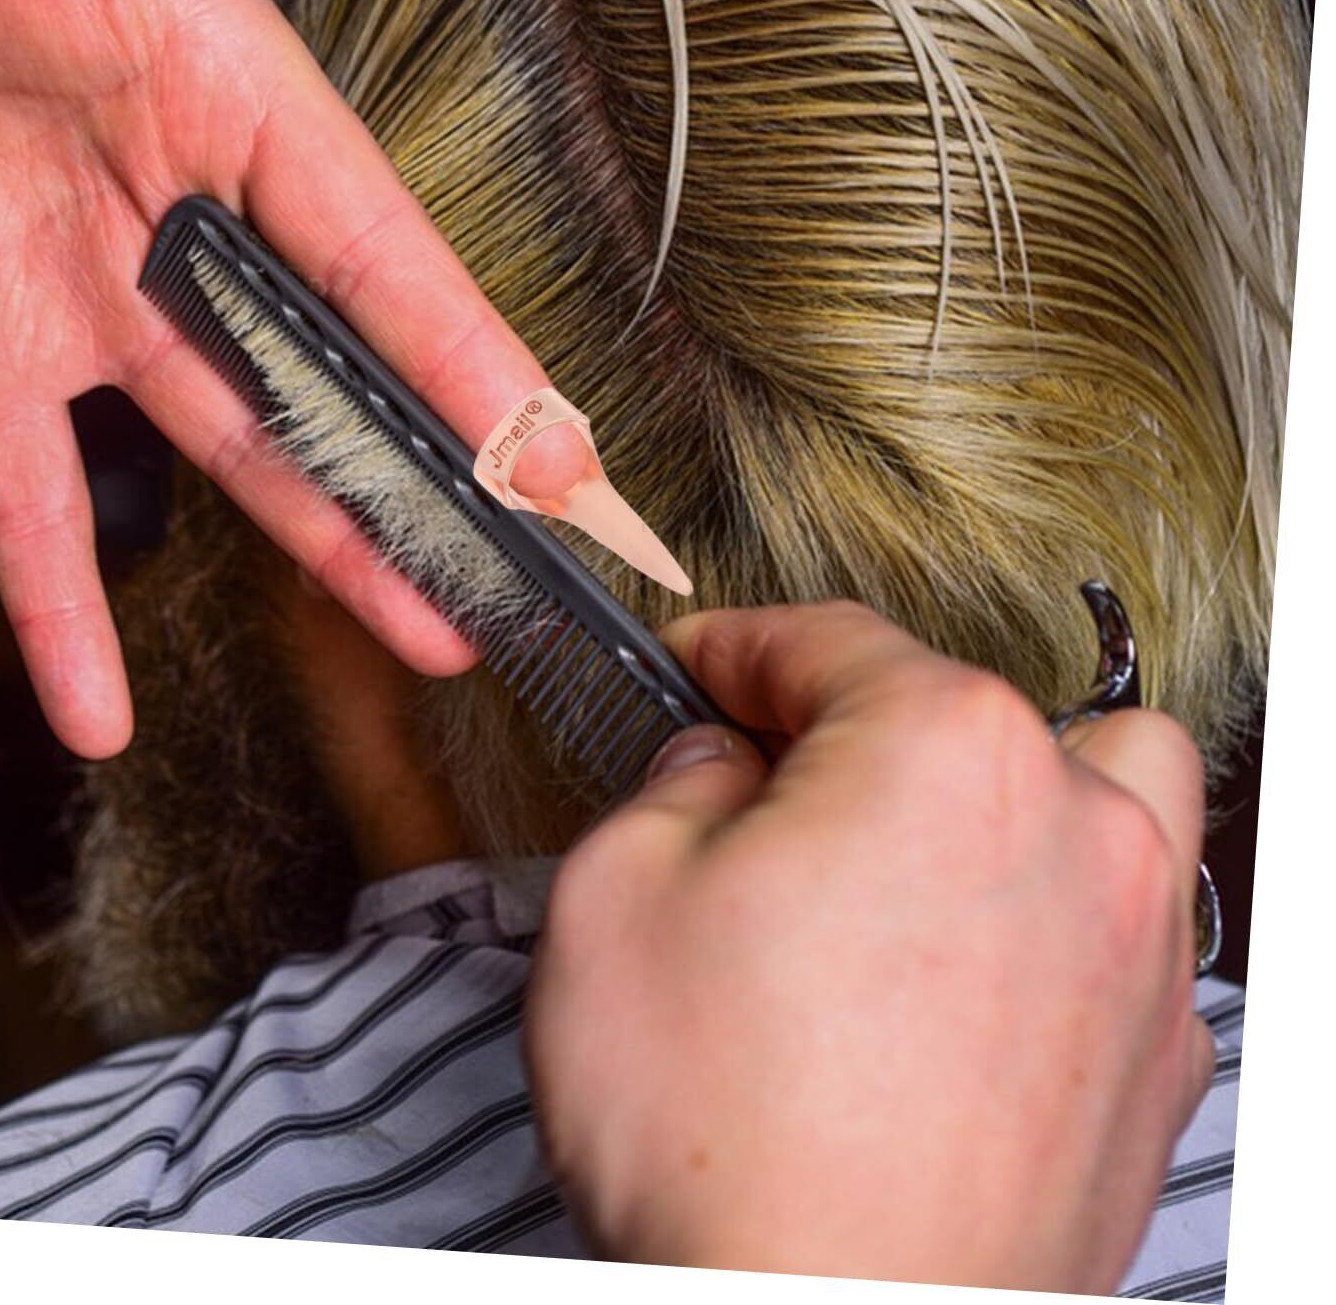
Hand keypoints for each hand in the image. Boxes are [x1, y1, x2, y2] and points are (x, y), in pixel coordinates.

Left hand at [0, 0, 584, 755]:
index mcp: (221, 93)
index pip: (374, 243)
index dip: (470, 353)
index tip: (557, 453)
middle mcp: (177, 209)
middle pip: (330, 366)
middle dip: (431, 475)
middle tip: (521, 578)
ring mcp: (83, 302)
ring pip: (225, 450)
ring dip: (319, 546)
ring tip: (421, 633)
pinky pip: (25, 505)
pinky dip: (55, 607)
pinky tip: (97, 712)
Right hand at [525, 601, 1212, 1291]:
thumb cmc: (717, 1127)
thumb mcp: (615, 895)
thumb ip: (674, 781)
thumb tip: (724, 766)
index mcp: (944, 747)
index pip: (827, 640)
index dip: (732, 649)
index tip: (690, 673)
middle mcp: (1077, 826)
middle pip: (969, 707)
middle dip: (862, 726)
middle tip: (771, 794)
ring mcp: (1138, 953)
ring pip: (1103, 794)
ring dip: (1008, 794)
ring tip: (910, 862)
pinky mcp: (1153, 1070)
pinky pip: (1122, 938)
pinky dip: (1050, 924)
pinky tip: (958, 989)